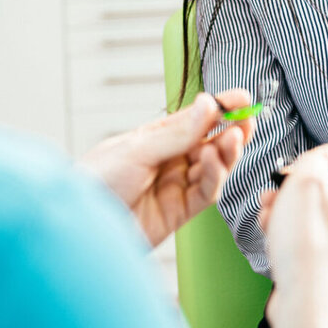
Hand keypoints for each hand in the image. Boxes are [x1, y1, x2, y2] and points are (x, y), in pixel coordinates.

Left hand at [77, 89, 253, 246]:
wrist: (80, 230)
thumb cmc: (94, 182)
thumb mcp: (136, 150)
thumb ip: (176, 133)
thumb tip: (207, 105)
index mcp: (155, 138)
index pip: (194, 118)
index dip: (220, 108)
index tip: (241, 97)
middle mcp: (168, 160)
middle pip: (209, 142)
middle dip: (231, 131)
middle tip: (247, 120)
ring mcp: (175, 186)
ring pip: (212, 167)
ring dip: (225, 153)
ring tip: (232, 139)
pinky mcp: (179, 213)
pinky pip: (205, 193)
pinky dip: (215, 176)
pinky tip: (213, 161)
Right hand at [258, 143, 327, 327]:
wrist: (311, 311)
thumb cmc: (311, 247)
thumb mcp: (306, 183)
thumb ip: (313, 161)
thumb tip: (314, 165)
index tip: (305, 161)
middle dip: (299, 185)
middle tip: (276, 190)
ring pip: (320, 216)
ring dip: (290, 210)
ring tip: (268, 216)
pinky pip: (315, 242)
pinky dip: (293, 236)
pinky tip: (274, 241)